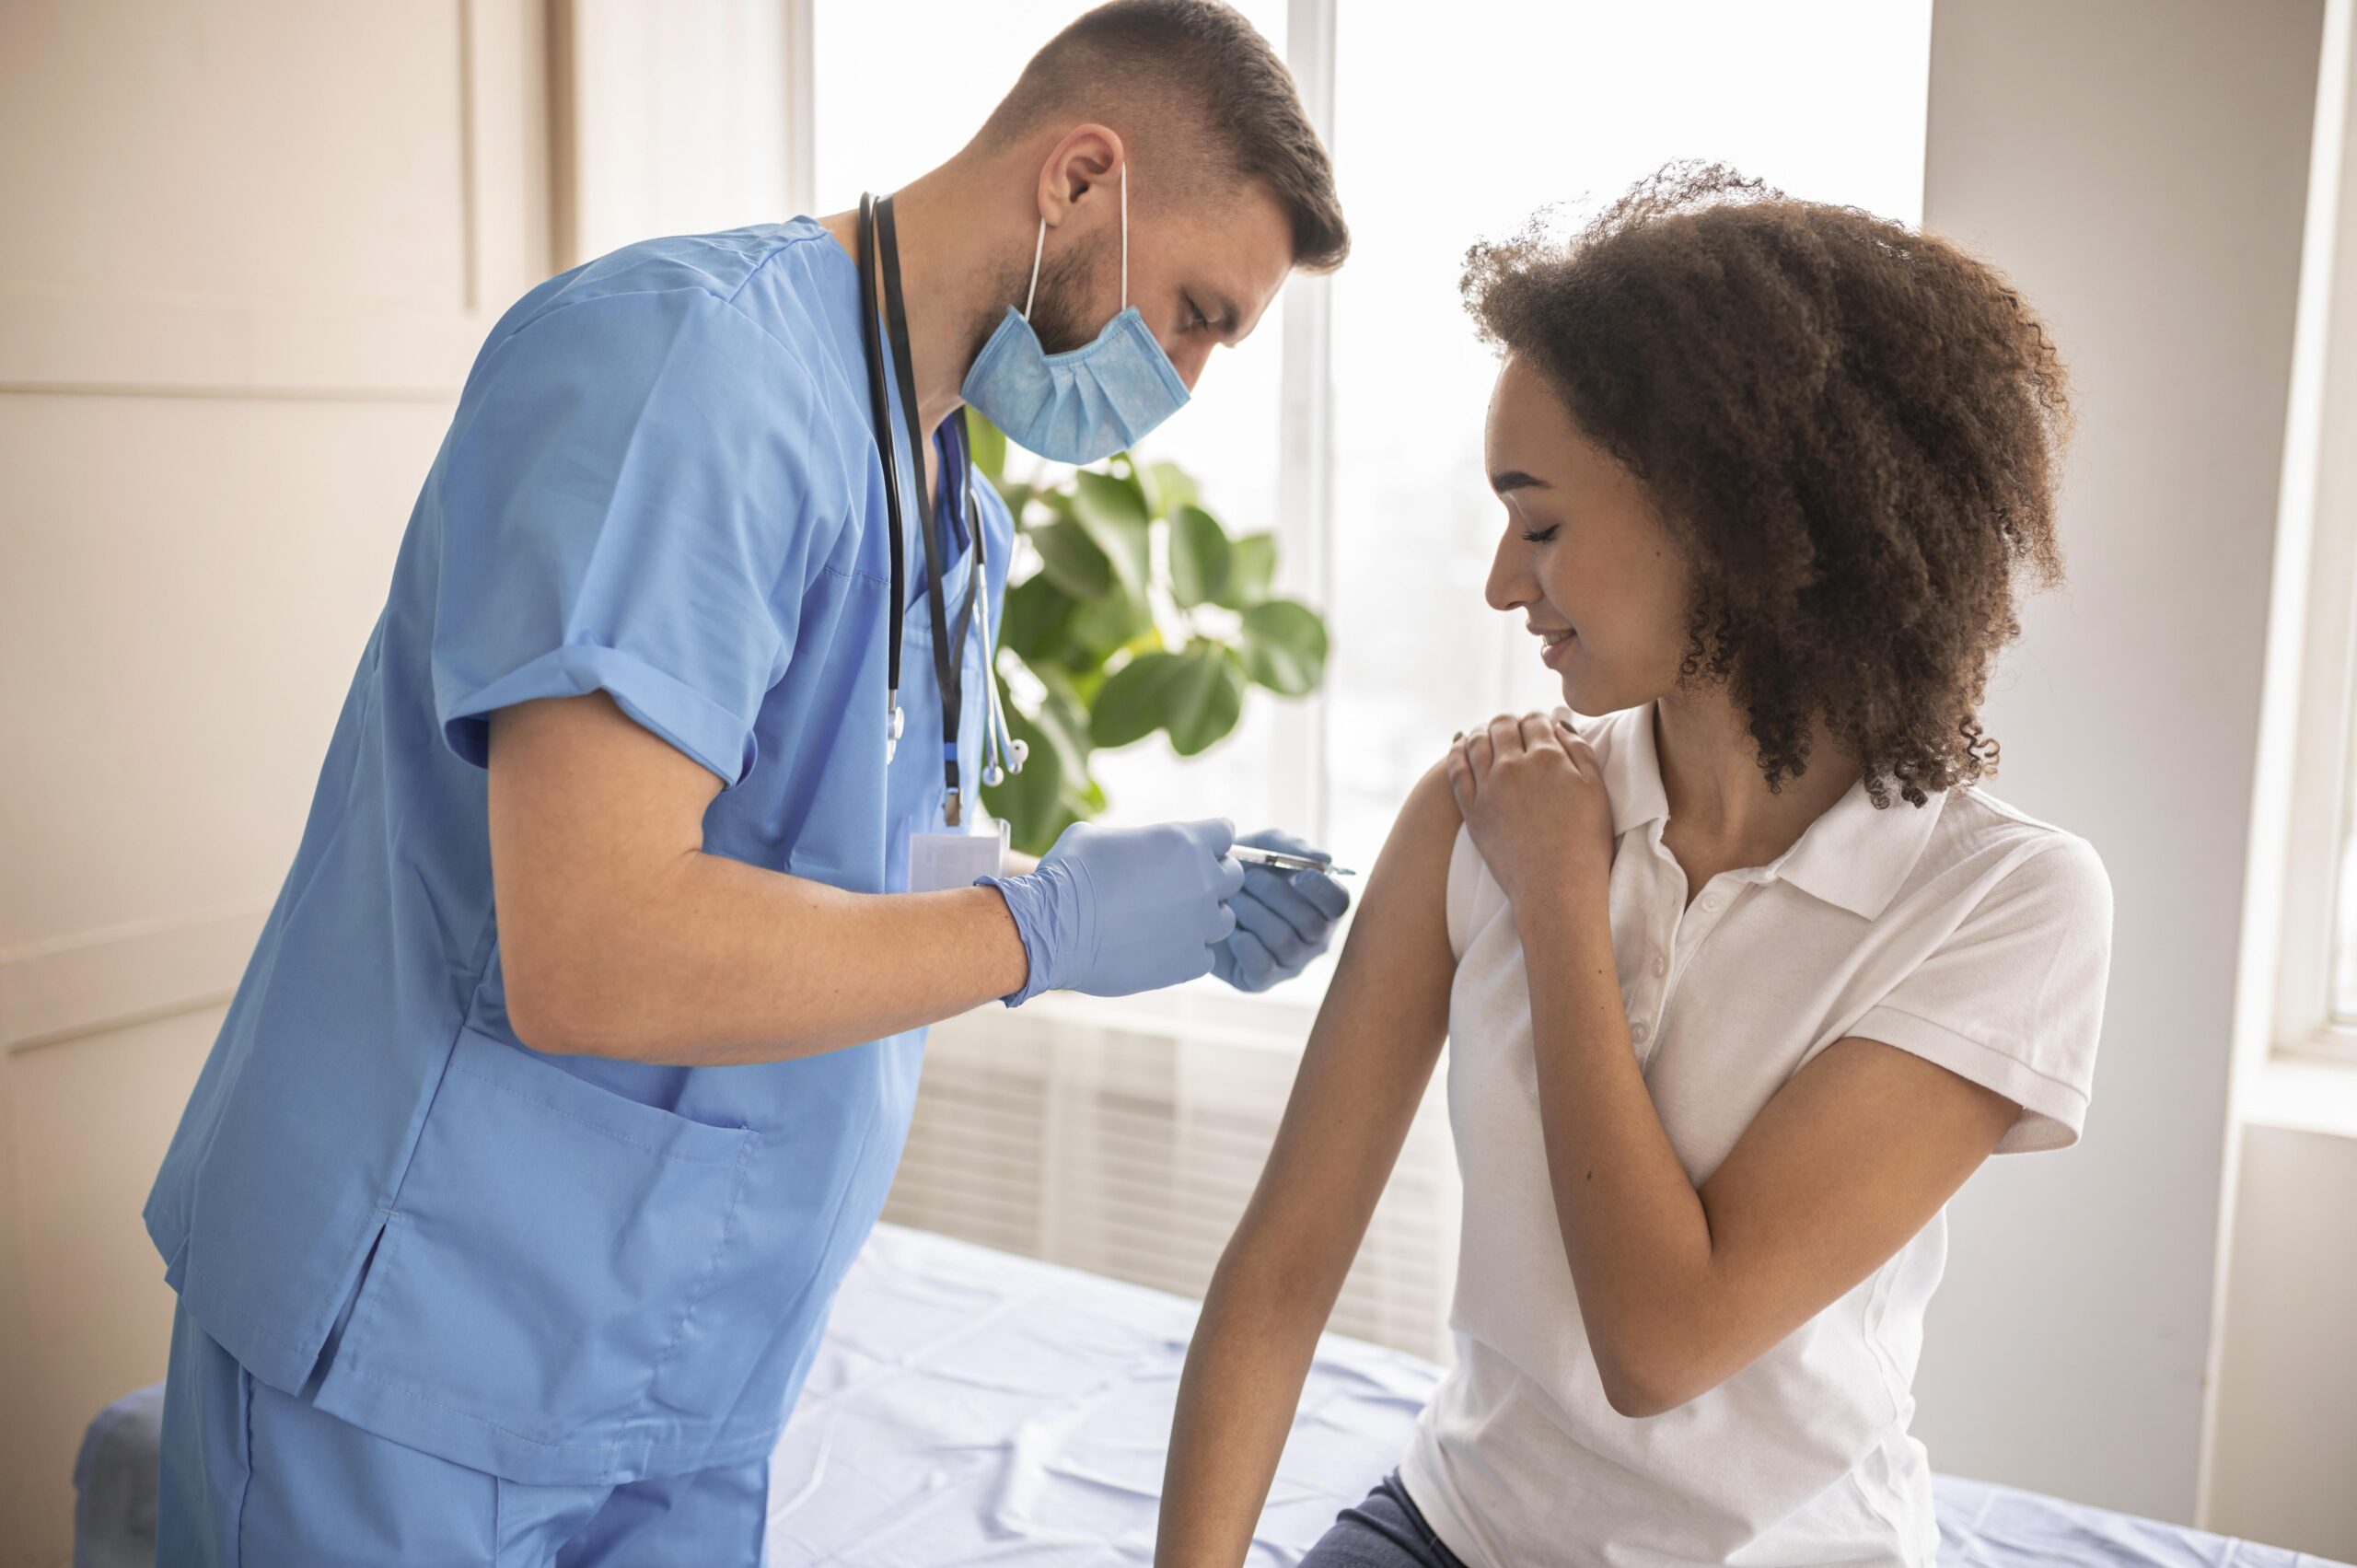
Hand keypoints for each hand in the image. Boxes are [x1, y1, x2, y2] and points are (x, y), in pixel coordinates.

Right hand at [980, 818, 1243, 1005]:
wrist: (1052, 929)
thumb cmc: (1069, 874)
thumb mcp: (1099, 836)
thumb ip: (1136, 842)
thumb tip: (1135, 851)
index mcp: (1186, 842)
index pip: (1224, 833)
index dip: (1207, 841)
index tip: (1189, 852)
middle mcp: (1203, 882)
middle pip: (1233, 877)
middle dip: (1211, 879)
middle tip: (1179, 887)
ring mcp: (1200, 926)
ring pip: (1223, 920)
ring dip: (1202, 918)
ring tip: (1167, 921)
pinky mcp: (1189, 963)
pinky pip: (1205, 956)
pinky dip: (1188, 952)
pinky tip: (1159, 947)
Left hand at [1212, 828, 1351, 992]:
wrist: (1197, 899)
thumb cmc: (1241, 870)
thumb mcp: (1265, 848)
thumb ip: (1293, 848)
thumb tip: (1324, 860)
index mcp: (1321, 905)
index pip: (1339, 904)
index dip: (1323, 890)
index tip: (1300, 875)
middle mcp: (1313, 938)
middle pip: (1312, 924)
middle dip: (1275, 895)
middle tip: (1247, 878)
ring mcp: (1290, 963)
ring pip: (1284, 941)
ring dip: (1253, 913)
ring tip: (1232, 898)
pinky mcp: (1261, 981)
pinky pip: (1262, 966)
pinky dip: (1244, 943)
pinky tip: (1231, 928)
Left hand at [1447, 711, 1613, 911]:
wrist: (1557, 888)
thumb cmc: (1585, 843)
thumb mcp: (1596, 790)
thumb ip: (1580, 750)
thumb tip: (1558, 723)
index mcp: (1548, 757)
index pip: (1535, 721)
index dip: (1536, 719)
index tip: (1536, 724)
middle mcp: (1514, 766)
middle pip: (1503, 726)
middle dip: (1508, 722)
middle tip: (1511, 726)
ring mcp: (1489, 787)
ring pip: (1477, 742)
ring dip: (1481, 731)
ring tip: (1485, 731)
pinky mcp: (1472, 810)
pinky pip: (1456, 770)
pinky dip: (1457, 752)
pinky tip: (1460, 747)